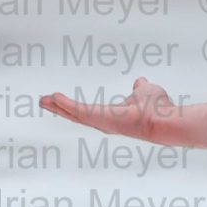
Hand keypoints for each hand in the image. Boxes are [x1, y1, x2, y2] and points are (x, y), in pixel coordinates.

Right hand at [39, 78, 182, 143]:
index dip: (76, 109)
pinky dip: (65, 103)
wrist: (163, 120)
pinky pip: (78, 109)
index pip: (90, 114)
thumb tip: (139, 82)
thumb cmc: (158, 109)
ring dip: (57, 107)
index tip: (64, 103)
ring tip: (43, 100)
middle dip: (60, 109)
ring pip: (74, 114)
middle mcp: (104, 123)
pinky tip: (53, 96)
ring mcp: (101, 122)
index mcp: (113, 118)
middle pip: (76, 116)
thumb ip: (140, 88)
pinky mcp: (99, 117)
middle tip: (45, 102)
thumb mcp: (146, 92)